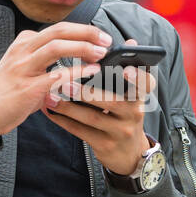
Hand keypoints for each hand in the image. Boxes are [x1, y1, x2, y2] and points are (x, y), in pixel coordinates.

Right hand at [0, 22, 110, 136]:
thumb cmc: (7, 91)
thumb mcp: (24, 66)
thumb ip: (46, 59)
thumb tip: (77, 59)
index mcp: (24, 43)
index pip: (58, 29)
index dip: (82, 30)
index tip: (100, 37)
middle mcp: (23, 51)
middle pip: (58, 32)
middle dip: (86, 33)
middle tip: (106, 40)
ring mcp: (23, 68)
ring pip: (56, 47)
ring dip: (82, 48)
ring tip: (100, 54)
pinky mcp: (26, 88)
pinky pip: (54, 76)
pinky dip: (75, 72)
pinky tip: (90, 72)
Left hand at [39, 38, 158, 175]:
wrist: (129, 154)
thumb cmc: (124, 115)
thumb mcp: (131, 96)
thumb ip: (127, 71)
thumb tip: (131, 42)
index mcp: (140, 96)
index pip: (145, 84)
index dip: (137, 77)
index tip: (126, 69)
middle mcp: (134, 113)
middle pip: (112, 101)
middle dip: (87, 92)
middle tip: (66, 83)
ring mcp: (120, 131)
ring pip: (92, 117)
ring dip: (68, 107)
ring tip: (50, 96)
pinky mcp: (106, 145)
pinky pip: (81, 131)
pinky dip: (64, 121)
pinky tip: (50, 111)